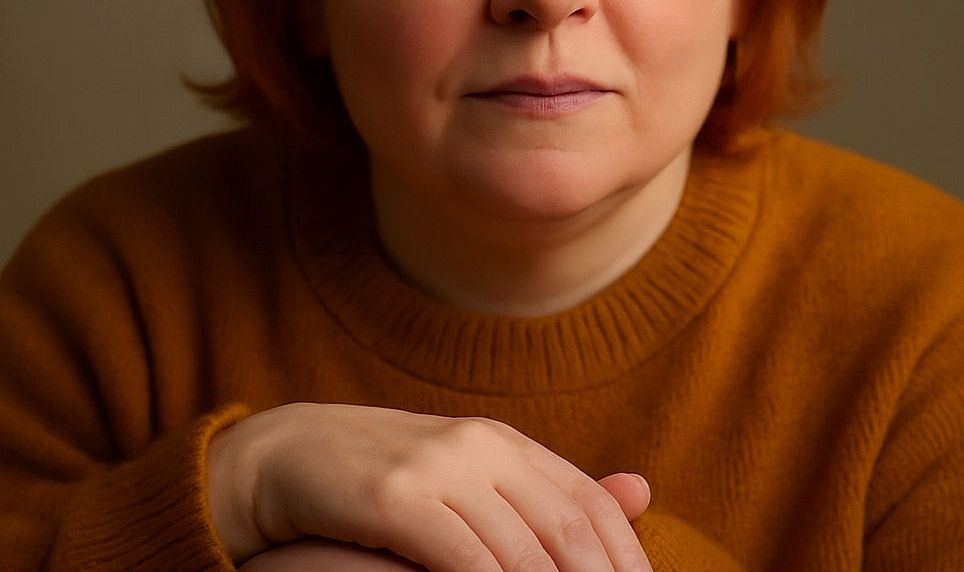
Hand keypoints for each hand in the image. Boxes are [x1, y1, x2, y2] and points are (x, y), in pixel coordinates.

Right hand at [209, 403, 651, 571]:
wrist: (287, 453)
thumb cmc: (384, 478)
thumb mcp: (467, 477)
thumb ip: (540, 493)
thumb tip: (641, 490)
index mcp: (502, 442)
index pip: (589, 503)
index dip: (626, 557)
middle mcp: (479, 446)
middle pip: (567, 527)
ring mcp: (437, 467)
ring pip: (520, 550)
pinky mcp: (394, 495)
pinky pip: (462, 556)